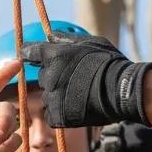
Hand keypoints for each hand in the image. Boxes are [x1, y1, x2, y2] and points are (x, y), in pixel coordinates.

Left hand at [21, 33, 151, 127]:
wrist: (123, 91)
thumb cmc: (110, 64)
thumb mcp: (90, 42)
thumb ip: (66, 40)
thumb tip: (50, 36)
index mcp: (53, 55)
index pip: (28, 52)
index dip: (29, 54)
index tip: (30, 57)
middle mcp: (49, 75)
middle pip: (44, 76)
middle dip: (55, 77)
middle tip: (76, 79)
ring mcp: (52, 96)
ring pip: (48, 96)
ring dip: (59, 96)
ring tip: (80, 95)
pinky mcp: (57, 115)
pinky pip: (52, 114)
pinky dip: (61, 113)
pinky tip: (77, 108)